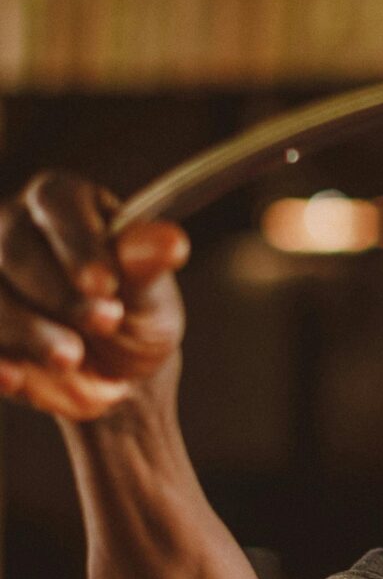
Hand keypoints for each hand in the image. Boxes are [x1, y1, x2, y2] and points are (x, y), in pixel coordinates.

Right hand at [0, 173, 188, 422]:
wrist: (114, 368)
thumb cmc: (135, 311)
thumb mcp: (151, 292)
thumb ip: (150, 266)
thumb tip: (171, 241)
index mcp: (61, 200)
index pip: (58, 203)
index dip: (79, 242)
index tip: (105, 284)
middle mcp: (11, 227)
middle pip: (15, 250)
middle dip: (58, 293)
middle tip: (104, 324)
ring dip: (26, 329)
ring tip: (71, 358)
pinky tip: (15, 377)